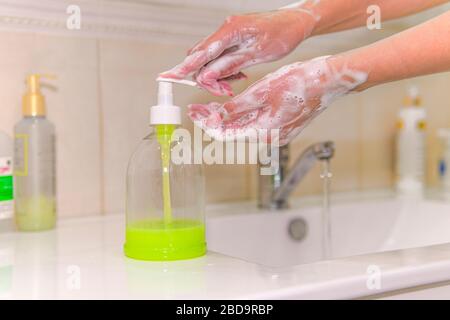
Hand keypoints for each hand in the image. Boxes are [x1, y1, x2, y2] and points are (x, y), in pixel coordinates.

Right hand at [159, 9, 316, 95]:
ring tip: (234, 83)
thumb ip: (230, 65)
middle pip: (201, 58)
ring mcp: (227, 33)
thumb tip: (207, 76)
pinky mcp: (231, 38)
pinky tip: (238, 73)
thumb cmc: (281, 35)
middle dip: (208, 78)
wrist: (295, 23)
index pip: (201, 52)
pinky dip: (224, 69)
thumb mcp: (257, 55)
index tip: (167, 77)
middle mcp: (225, 30)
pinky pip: (219, 56)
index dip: (184, 67)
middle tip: (225, 90)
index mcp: (230, 30)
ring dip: (217, 75)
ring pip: (210, 59)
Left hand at [187, 56, 367, 145]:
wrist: (328, 82)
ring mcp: (278, 134)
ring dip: (227, 119)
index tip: (194, 115)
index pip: (227, 135)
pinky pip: (256, 125)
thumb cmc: (301, 83)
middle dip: (214, 121)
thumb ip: (238, 107)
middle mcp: (271, 138)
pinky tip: (232, 108)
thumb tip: (217, 117)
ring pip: (245, 129)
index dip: (207, 125)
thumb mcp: (263, 91)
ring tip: (210, 107)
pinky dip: (241, 118)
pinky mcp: (282, 128)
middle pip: (234, 133)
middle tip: (197, 108)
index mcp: (265, 132)